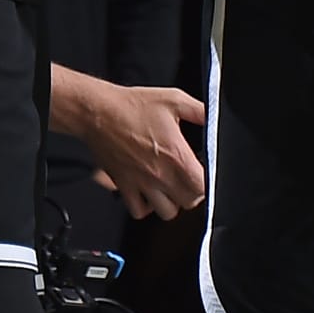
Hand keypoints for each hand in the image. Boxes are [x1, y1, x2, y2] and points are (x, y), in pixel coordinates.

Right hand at [83, 81, 204, 218]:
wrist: (98, 111)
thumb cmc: (133, 105)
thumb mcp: (174, 100)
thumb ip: (201, 112)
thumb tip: (216, 119)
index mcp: (175, 154)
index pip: (203, 185)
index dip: (209, 181)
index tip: (205, 171)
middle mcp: (159, 173)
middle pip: (189, 202)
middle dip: (194, 192)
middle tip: (190, 178)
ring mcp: (140, 183)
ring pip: (167, 212)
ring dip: (172, 201)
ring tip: (171, 186)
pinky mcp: (124, 186)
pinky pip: (139, 211)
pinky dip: (147, 206)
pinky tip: (150, 191)